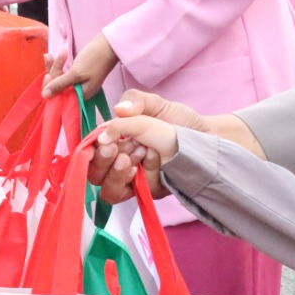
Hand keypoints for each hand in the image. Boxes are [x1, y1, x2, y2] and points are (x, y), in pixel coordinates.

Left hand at [43, 31, 119, 98]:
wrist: (108, 45)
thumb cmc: (94, 60)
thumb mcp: (76, 73)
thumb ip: (60, 84)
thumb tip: (44, 96)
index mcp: (80, 96)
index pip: (60, 98)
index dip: (51, 88)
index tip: (48, 75)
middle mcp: (79, 92)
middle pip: (58, 88)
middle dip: (52, 73)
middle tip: (50, 57)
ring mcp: (78, 83)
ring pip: (59, 79)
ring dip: (54, 67)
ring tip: (49, 55)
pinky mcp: (78, 74)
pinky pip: (63, 73)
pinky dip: (58, 65)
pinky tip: (52, 56)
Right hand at [88, 91, 208, 202]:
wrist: (205, 136)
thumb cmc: (177, 121)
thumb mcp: (155, 104)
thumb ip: (135, 101)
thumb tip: (118, 111)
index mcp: (114, 141)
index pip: (89, 152)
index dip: (90, 151)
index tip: (104, 142)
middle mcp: (118, 162)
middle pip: (93, 175)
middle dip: (102, 162)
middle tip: (117, 150)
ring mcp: (132, 180)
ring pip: (108, 191)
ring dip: (117, 174)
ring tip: (138, 154)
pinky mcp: (147, 192)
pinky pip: (134, 193)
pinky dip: (141, 176)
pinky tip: (152, 160)